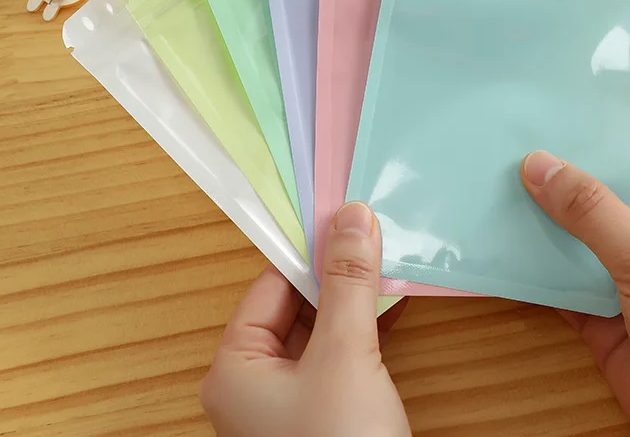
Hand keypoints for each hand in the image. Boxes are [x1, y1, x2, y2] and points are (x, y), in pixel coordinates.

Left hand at [199, 201, 410, 436]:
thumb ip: (347, 282)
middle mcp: (255, 382)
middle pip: (296, 304)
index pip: (270, 285)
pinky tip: (395, 302)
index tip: (345, 214)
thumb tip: (351, 214)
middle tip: (373, 230)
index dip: (309, 248)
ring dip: (355, 298)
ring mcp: (290, 402)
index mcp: (235, 366)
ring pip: (322, 329)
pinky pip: (340, 355)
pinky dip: (366, 329)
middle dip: (337, 271)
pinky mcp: (324, 415)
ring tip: (388, 257)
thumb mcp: (344, 354)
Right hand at [522, 151, 629, 436]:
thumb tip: (538, 164)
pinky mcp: (609, 322)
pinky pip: (566, 289)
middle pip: (601, 209)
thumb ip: (591, 211)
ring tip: (492, 205)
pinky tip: (503, 256)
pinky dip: (538, 277)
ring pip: (579, 248)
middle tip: (500, 172)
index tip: (531, 144)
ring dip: (542, 236)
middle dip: (555, 197)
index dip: (585, 159)